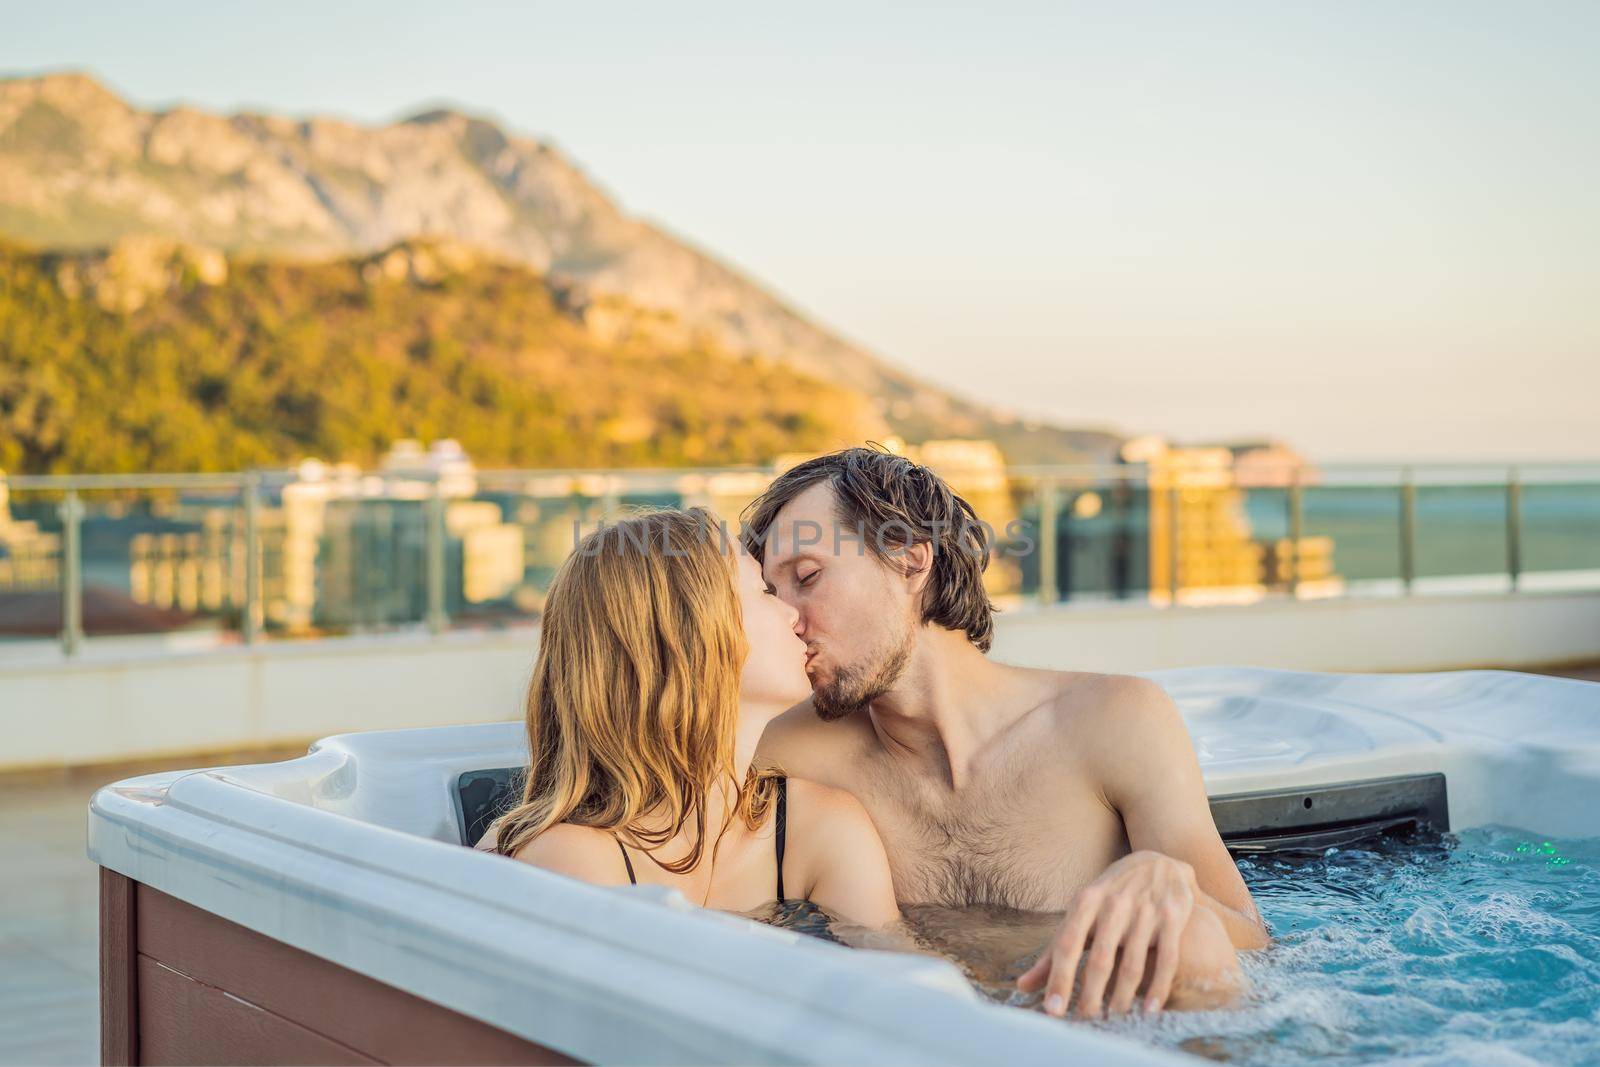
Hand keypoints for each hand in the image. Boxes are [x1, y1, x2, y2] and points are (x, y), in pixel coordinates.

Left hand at [1016, 850, 1196, 1018]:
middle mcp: (1114, 904)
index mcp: (1086, 901)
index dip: (1059, 978)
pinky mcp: (1173, 917)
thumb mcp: (1080, 912)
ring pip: (1132, 964)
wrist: (1158, 862)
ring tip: (1113, 1020)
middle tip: (1084, 1023)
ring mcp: (1145, 910)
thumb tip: (1023, 986)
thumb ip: (1054, 950)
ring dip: (1122, 997)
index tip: (1053, 1010)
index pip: (1067, 944)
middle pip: (1099, 959)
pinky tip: (1149, 1010)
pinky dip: (1158, 987)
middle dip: (1090, 996)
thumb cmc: (1110, 894)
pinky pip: (1167, 959)